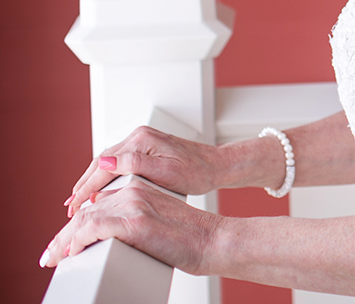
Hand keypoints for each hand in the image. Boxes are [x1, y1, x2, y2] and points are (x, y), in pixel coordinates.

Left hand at [41, 178, 222, 273]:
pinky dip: (76, 242)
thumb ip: (134, 215)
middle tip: (49, 254)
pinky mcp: (135, 221)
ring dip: (63, 241)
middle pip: (86, 209)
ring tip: (52, 257)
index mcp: (140, 186)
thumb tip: (110, 232)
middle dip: (63, 235)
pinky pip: (92, 229)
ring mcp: (134, 204)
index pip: (97, 201)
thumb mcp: (158, 218)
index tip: (63, 241)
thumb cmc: (192, 235)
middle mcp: (135, 189)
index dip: (75, 222)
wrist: (215, 239)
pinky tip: (71, 253)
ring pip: (84, 219)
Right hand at [65, 126, 222, 216]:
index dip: (86, 187)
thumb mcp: (166, 173)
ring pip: (107, 161)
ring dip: (91, 180)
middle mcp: (139, 136)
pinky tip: (98, 189)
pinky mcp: (145, 147)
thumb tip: (104, 163)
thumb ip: (135, 166)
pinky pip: (117, 161)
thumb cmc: (197, 172)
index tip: (74, 204)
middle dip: (83, 184)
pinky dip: (104, 175)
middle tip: (69, 206)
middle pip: (101, 161)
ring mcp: (142, 140)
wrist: (216, 165)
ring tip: (78, 200)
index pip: (104, 165)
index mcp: (142, 140)